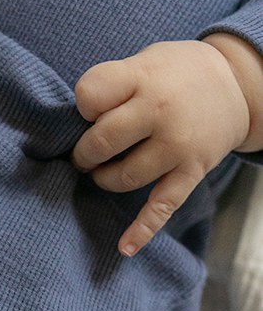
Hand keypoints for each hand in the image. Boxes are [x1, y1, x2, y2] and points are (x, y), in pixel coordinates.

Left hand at [72, 38, 261, 254]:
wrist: (235, 84)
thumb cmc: (175, 75)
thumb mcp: (145, 62)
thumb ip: (113, 86)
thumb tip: (75, 125)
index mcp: (143, 77)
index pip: (91, 94)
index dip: (83, 107)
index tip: (91, 112)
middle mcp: (160, 110)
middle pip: (101, 141)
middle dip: (84, 153)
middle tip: (86, 154)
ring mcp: (177, 145)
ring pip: (124, 177)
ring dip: (104, 180)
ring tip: (103, 172)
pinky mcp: (191, 171)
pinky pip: (162, 206)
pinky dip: (143, 230)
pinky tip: (125, 247)